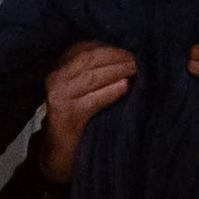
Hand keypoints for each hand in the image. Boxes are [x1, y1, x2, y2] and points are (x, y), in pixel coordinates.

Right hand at [37, 42, 133, 183]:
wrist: (58, 155)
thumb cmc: (80, 118)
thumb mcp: (86, 88)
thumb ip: (101, 71)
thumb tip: (133, 54)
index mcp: (61, 66)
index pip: (88, 47)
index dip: (113, 45)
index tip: (136, 43)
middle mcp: (56, 77)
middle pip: (90, 58)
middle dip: (118, 55)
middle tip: (143, 56)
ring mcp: (58, 96)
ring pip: (92, 76)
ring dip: (118, 70)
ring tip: (138, 68)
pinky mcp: (65, 116)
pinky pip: (92, 100)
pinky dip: (110, 92)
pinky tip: (126, 87)